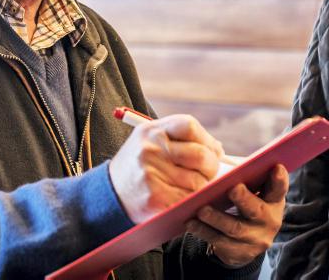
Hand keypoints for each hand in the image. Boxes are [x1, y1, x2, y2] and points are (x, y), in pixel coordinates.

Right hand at [109, 114, 224, 223]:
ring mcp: (151, 173)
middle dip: (211, 167)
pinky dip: (192, 203)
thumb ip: (181, 141)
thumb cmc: (139, 167)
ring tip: (188, 188)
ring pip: (199, 182)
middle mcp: (150, 149)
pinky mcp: (155, 198)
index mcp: (151, 131)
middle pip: (201, 155)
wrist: (110, 193)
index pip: (189, 126)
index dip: (206, 139)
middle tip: (207, 173)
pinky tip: (182, 200)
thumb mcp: (151, 143)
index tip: (212, 150)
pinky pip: (189, 200)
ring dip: (201, 188)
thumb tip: (218, 150)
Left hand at [185, 163, 288, 267]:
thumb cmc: (244, 203)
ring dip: (217, 218)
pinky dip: (203, 231)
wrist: (243, 242)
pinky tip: (190, 222)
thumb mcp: (250, 189)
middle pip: (257, 210)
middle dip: (245, 199)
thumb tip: (216, 149)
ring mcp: (255, 238)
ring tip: (201, 209)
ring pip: (235, 228)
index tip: (276, 167)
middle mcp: (269, 220)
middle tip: (232, 188)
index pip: (279, 189)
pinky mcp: (240, 252)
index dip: (279, 180)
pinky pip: (219, 242)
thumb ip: (243, 173)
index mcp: (273, 200)